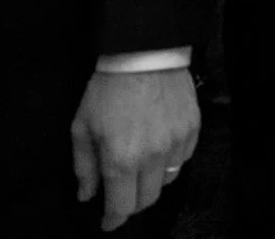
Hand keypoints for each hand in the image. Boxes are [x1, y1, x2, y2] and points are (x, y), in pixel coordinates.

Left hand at [71, 68, 199, 230]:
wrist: (144, 53)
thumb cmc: (107, 90)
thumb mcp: (81, 127)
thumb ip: (84, 166)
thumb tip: (87, 195)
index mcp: (121, 159)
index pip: (121, 206)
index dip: (113, 219)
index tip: (107, 222)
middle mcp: (152, 157)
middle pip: (147, 199)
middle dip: (131, 202)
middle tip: (121, 193)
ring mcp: (176, 143)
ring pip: (167, 181)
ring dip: (151, 181)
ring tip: (140, 166)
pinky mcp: (193, 129)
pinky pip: (183, 159)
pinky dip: (170, 161)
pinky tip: (158, 147)